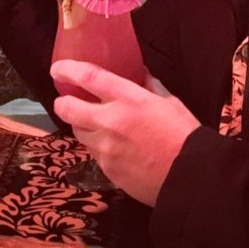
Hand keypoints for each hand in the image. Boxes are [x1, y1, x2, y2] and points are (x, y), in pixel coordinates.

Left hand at [51, 59, 199, 205]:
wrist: (191, 178)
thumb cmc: (184, 135)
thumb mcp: (169, 102)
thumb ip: (148, 86)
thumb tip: (139, 73)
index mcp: (129, 99)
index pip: (88, 77)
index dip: (67, 70)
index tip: (57, 69)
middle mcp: (111, 121)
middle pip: (68, 108)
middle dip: (63, 103)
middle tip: (67, 101)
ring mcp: (106, 148)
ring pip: (78, 132)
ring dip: (83, 126)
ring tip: (97, 125)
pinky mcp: (107, 170)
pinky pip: (93, 154)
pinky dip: (99, 147)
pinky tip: (116, 149)